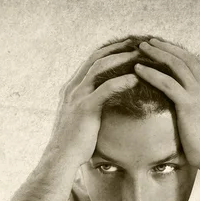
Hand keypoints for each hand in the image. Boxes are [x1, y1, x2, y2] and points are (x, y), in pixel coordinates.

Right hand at [46, 41, 138, 167]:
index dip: (109, 51)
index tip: (126, 46)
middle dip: (116, 47)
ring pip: (100, 67)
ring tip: (138, 54)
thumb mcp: (80, 118)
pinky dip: (121, 81)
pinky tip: (135, 79)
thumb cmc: (73, 143)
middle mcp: (72, 88)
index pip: (91, 61)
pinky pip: (105, 89)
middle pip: (95, 57)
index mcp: (71, 88)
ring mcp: (76, 96)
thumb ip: (89, 106)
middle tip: (136, 42)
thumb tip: (104, 104)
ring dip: (120, 58)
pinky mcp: (84, 108)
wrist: (61, 158)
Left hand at [134, 38, 199, 175]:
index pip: (193, 61)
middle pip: (184, 57)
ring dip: (157, 54)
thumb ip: (196, 104)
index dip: (177, 51)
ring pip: (176, 65)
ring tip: (140, 48)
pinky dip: (151, 74)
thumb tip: (184, 102)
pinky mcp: (189, 105)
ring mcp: (199, 94)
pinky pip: (167, 83)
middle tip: (148, 41)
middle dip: (165, 47)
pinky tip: (137, 69)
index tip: (162, 45)